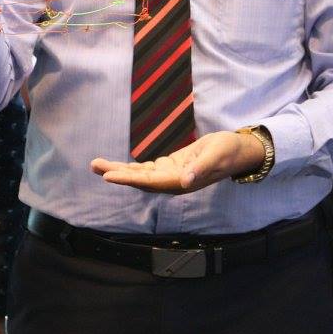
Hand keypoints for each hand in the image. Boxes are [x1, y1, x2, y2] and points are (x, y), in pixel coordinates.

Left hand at [90, 130, 264, 193]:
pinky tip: (116, 165)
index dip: (128, 179)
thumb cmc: (228, 151)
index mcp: (181, 182)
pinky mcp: (171, 167)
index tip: (108, 176)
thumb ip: (200, 169)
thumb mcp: (216, 155)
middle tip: (94, 165)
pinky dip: (131, 166)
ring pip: (140, 175)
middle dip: (116, 173)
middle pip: (139, 180)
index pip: (149, 182)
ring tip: (97, 164)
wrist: (238, 150)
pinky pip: (147, 169)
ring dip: (119, 170)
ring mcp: (171, 175)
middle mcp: (173, 182)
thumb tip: (184, 182)